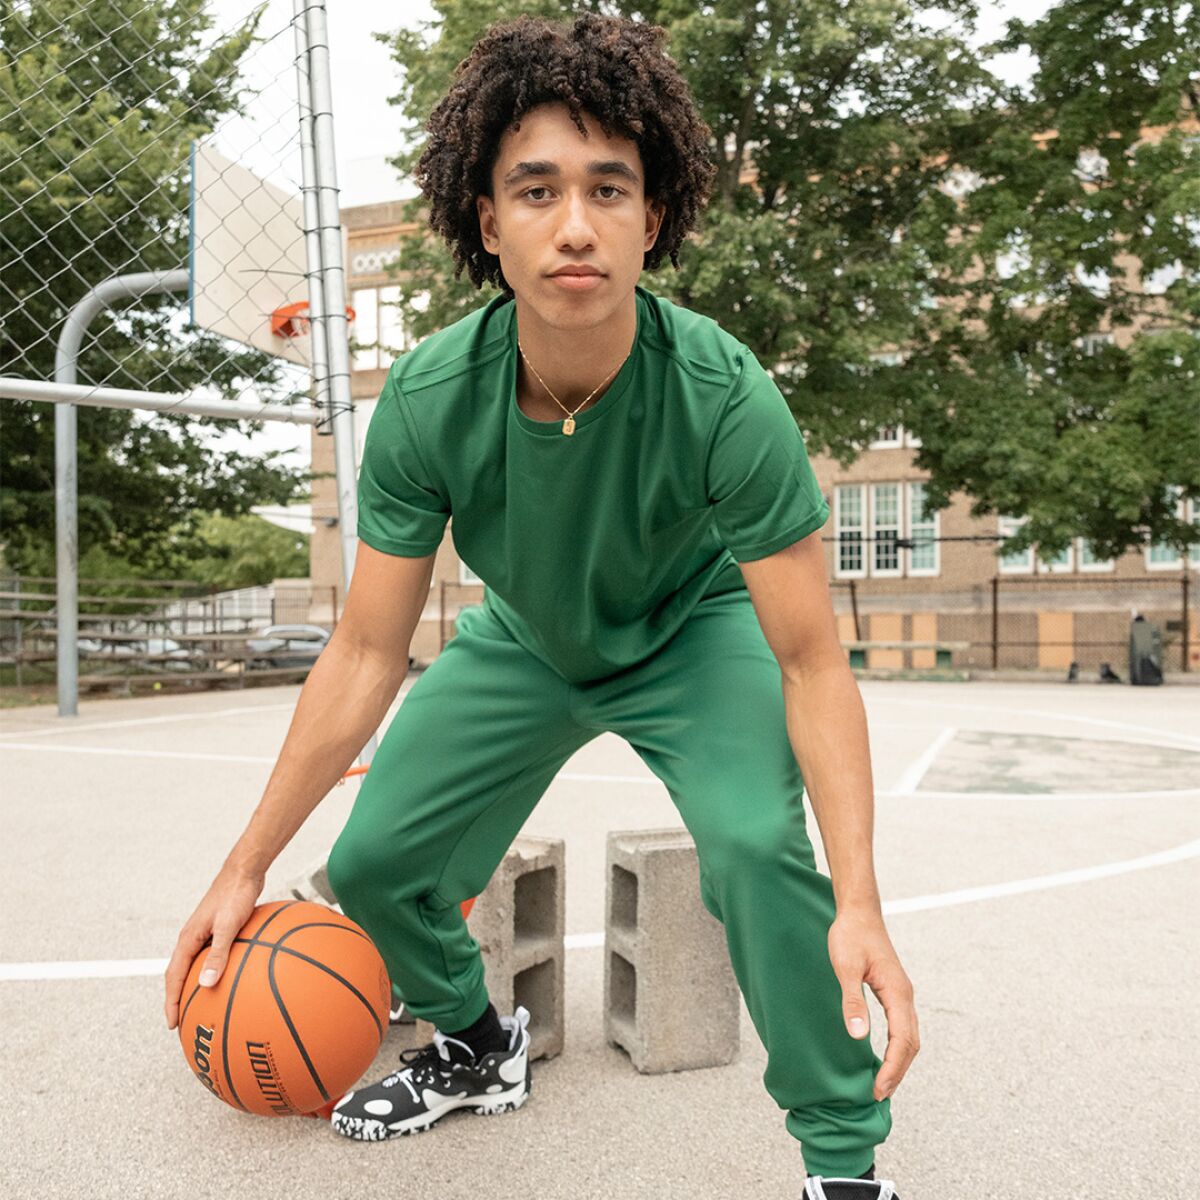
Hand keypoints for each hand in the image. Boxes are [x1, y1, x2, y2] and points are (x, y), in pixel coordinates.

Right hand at [164, 862, 263, 1029]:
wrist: (245, 870)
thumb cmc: (236, 894)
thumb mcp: (229, 925)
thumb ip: (219, 954)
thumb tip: (206, 984)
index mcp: (188, 939)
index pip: (174, 977)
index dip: (171, 1002)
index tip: (173, 1024)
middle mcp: (192, 938)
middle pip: (180, 974)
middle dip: (179, 999)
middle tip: (184, 1021)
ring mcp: (204, 934)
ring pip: (195, 966)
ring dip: (195, 985)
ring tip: (203, 1005)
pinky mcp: (218, 929)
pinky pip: (212, 956)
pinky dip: (214, 970)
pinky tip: (231, 978)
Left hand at [828, 907, 919, 1101]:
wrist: (858, 912)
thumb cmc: (851, 936)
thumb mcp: (845, 967)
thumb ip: (852, 1001)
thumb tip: (858, 1036)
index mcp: (897, 993)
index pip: (902, 1041)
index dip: (892, 1069)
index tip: (879, 1089)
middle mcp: (905, 996)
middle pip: (910, 1044)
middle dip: (898, 1072)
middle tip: (879, 1095)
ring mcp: (902, 994)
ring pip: (909, 1037)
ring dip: (899, 1062)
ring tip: (882, 1084)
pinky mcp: (894, 992)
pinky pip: (902, 1027)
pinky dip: (896, 1048)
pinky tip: (883, 1056)